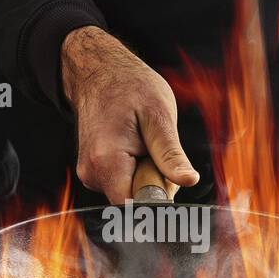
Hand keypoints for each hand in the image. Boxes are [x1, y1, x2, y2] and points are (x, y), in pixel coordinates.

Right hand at [60, 25, 198, 202]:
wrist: (100, 71)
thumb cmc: (129, 87)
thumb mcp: (159, 116)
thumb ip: (171, 154)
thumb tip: (189, 181)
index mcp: (106, 162)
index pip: (136, 206)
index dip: (158, 196)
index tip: (168, 175)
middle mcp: (91, 173)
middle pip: (134, 200)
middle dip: (155, 182)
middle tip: (157, 149)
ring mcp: (90, 173)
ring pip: (129, 192)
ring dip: (146, 175)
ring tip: (143, 142)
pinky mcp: (93, 171)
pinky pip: (122, 183)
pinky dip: (135, 170)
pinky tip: (135, 146)